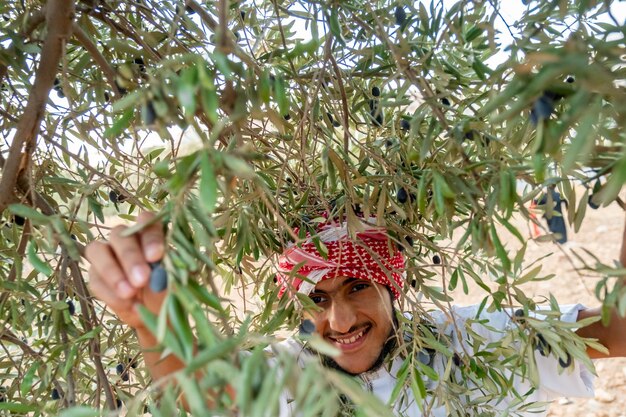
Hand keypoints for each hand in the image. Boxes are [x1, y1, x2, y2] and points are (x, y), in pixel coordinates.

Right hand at [86, 212, 166, 328]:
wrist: (153, 315)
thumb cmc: (166, 291)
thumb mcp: (173, 284)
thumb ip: (166, 274)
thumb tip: (157, 270)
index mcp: (150, 234)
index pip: (147, 221)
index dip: (150, 237)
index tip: (156, 256)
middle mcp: (126, 238)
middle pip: (120, 235)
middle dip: (130, 257)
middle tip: (141, 279)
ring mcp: (107, 254)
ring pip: (98, 250)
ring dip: (112, 272)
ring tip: (129, 293)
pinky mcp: (95, 274)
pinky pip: (94, 278)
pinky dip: (109, 293)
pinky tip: (126, 304)